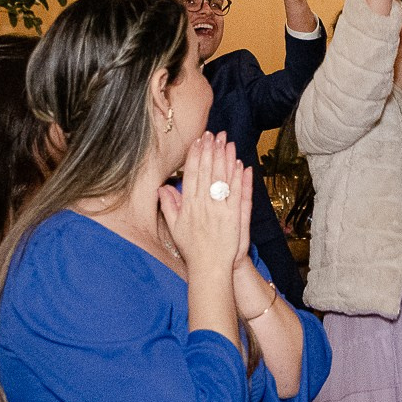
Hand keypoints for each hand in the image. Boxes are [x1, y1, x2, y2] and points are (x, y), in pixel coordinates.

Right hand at [164, 133, 246, 280]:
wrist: (210, 268)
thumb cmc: (192, 249)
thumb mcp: (175, 228)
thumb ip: (169, 206)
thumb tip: (162, 189)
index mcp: (188, 206)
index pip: (192, 174)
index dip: (195, 155)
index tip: (198, 140)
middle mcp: (203, 205)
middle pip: (207, 172)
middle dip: (210, 150)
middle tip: (213, 133)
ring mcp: (219, 210)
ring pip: (222, 179)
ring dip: (225, 158)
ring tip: (226, 141)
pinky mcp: (234, 216)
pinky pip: (236, 193)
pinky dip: (238, 178)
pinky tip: (240, 163)